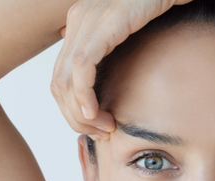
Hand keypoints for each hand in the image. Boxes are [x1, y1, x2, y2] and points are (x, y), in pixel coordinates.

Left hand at [51, 0, 192, 139]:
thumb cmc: (157, 5)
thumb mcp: (128, 31)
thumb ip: (109, 48)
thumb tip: (93, 70)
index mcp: (79, 25)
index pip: (61, 79)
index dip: (73, 110)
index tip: (97, 126)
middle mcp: (76, 22)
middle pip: (57, 85)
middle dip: (74, 117)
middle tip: (100, 132)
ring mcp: (85, 22)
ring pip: (65, 82)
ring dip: (81, 113)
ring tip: (103, 128)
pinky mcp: (102, 26)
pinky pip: (81, 69)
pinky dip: (85, 96)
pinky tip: (97, 113)